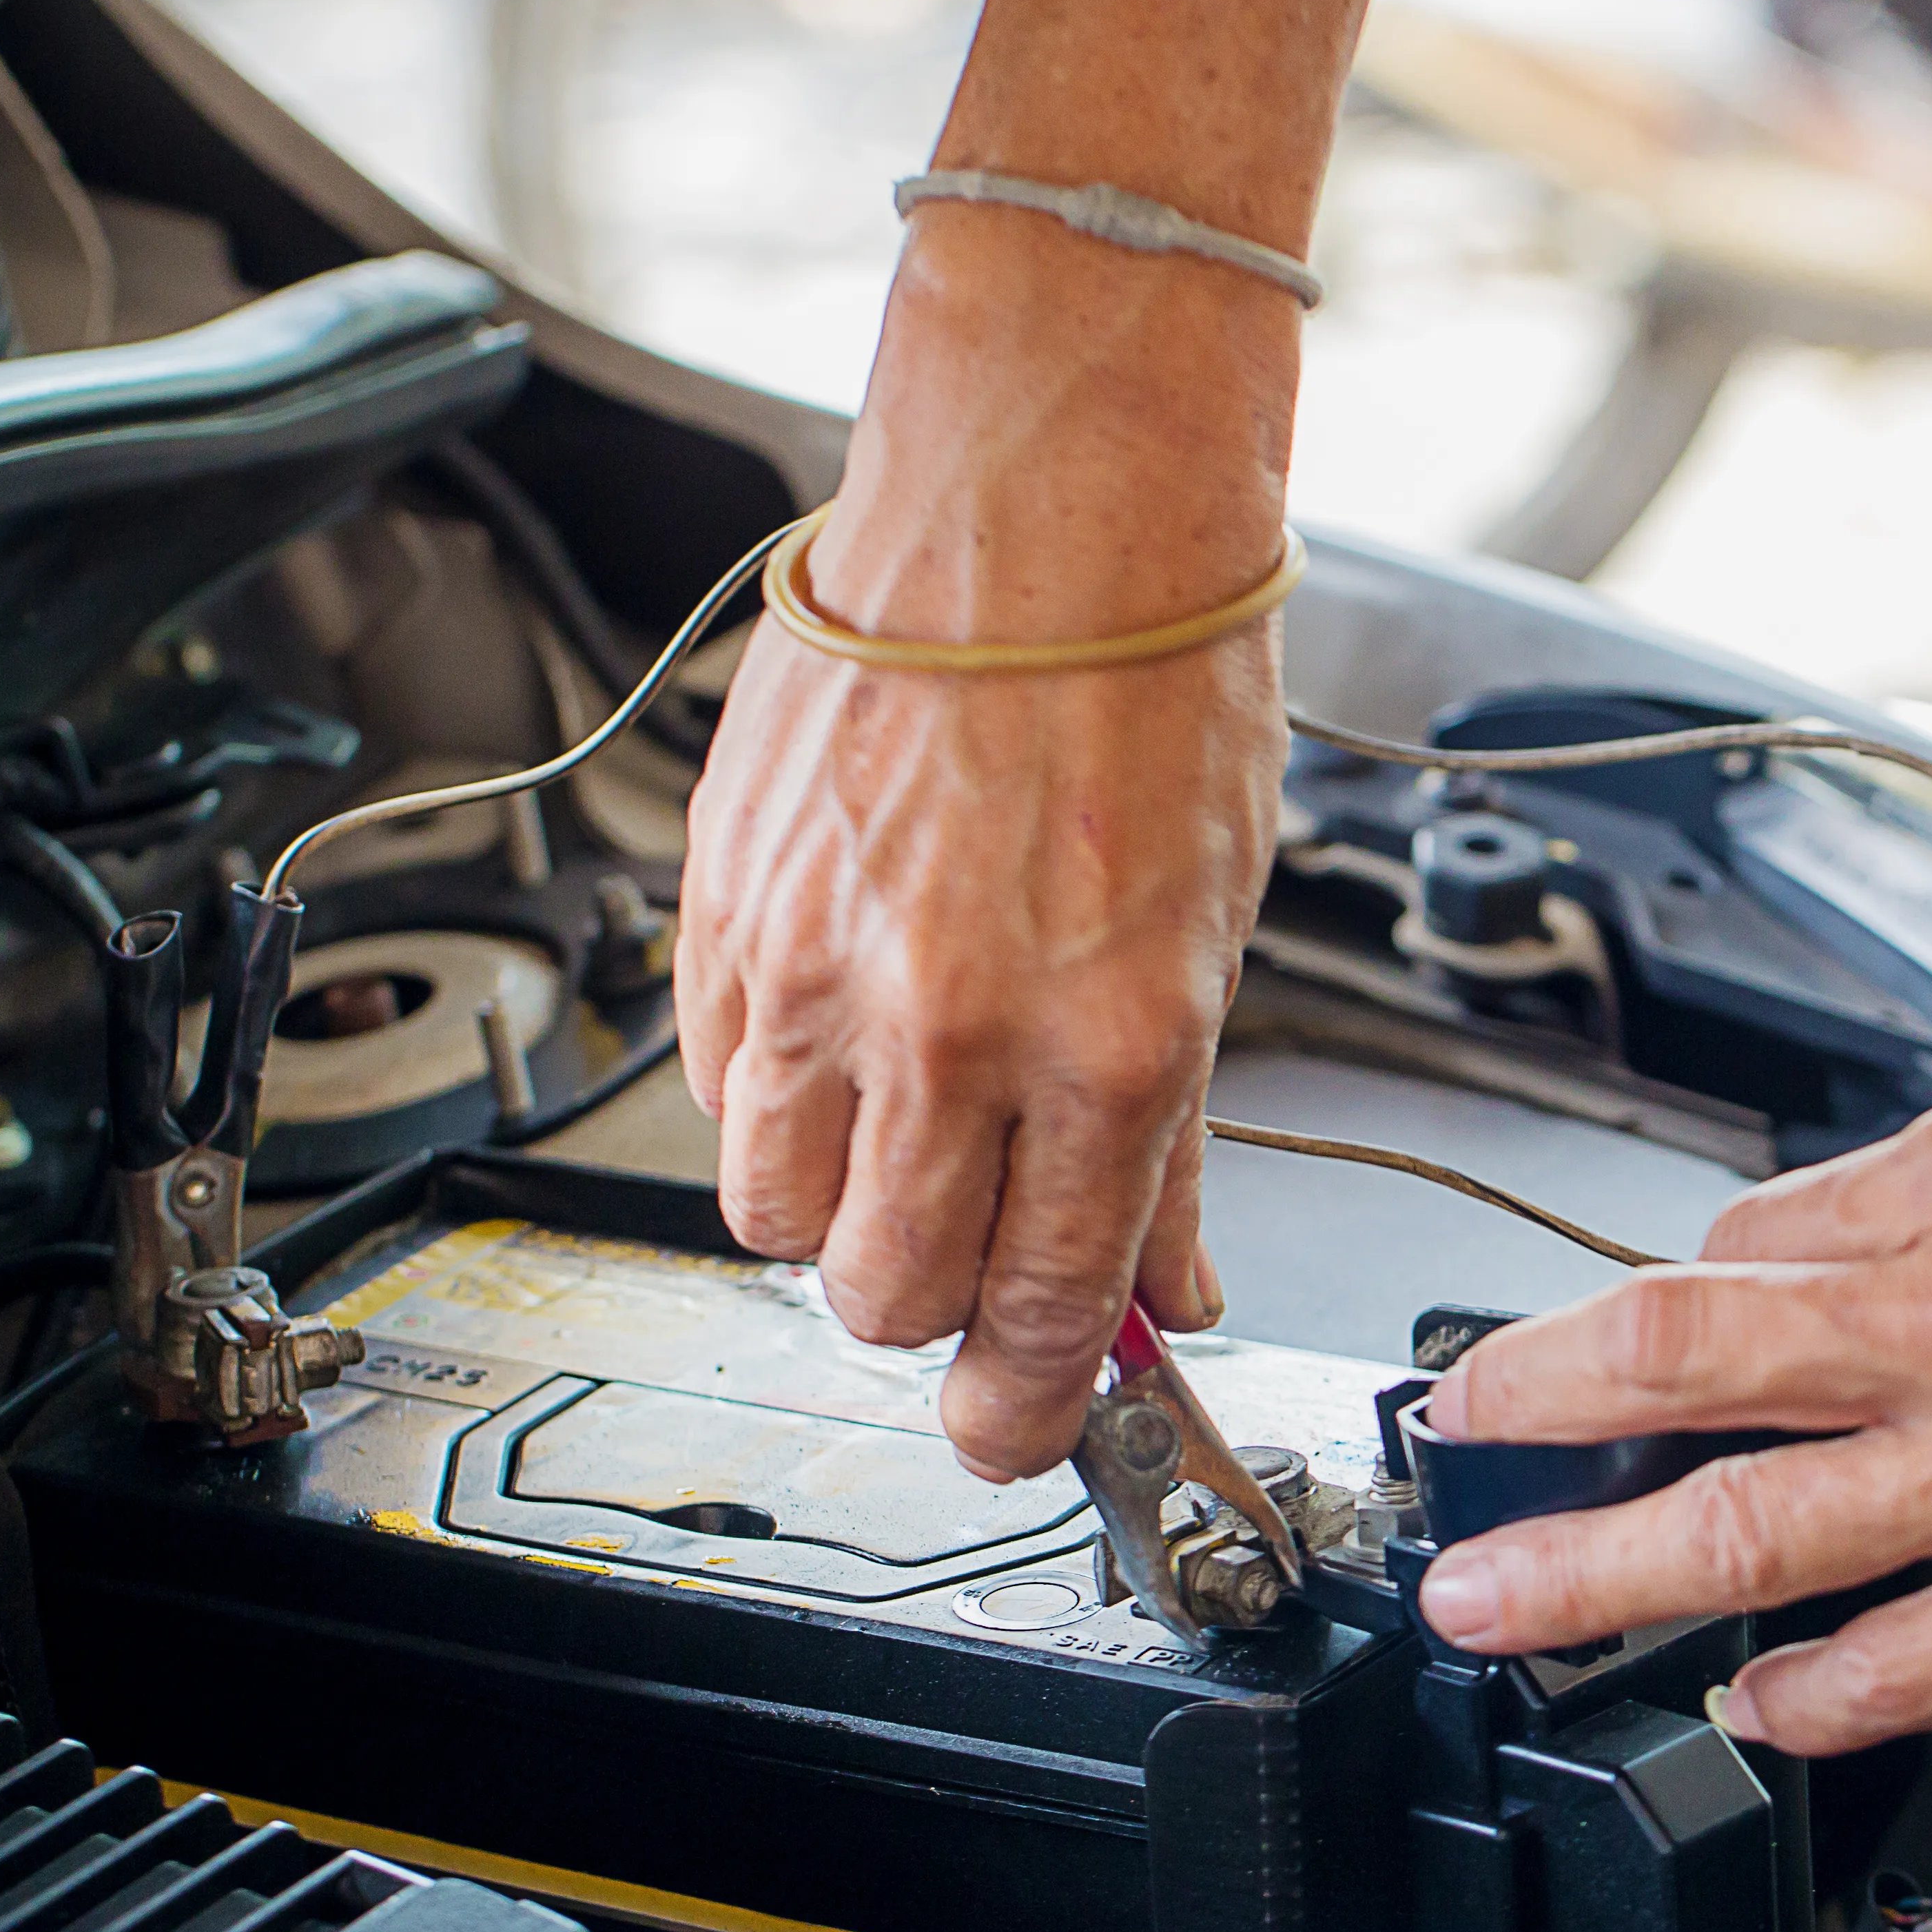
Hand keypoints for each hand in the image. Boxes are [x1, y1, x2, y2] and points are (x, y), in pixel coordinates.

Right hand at [679, 216, 1292, 1478]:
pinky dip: (772, 1097)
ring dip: (834, 1209)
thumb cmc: (1154, 685)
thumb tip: (1159, 1285)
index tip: (1015, 1427)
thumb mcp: (1212, 934)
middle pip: (885, 1296)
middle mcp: (954, 1023)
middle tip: (964, 1248)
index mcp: (1109, 1041)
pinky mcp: (727, 912)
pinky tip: (838, 1024)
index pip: (1042, 1308)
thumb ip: (1172, 1138)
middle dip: (927, 1308)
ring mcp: (821, 971)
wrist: (1048, 504)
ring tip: (897, 1122)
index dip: (1022, 1406)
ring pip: (775, 1217)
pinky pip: (719, 1090)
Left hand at [1411, 1083, 1931, 1752]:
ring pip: (1744, 1521)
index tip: (1599, 1343)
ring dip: (1590, 1571)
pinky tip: (1753, 1700)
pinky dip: (1801, 1686)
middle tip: (1446, 1447)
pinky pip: (1900, 1660)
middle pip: (1679, 1352)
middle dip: (1526, 1405)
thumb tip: (1827, 1258)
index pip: (1749, 1236)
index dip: (1658, 1297)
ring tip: (1492, 1603)